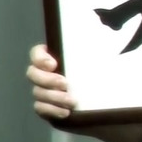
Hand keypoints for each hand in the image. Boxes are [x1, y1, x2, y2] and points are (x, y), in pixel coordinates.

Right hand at [26, 44, 141, 141]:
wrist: (109, 102)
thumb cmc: (104, 74)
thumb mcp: (103, 56)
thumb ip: (99, 43)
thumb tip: (106, 29)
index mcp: (56, 58)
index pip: (37, 53)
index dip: (40, 58)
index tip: (53, 64)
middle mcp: (46, 74)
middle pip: (33, 74)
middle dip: (47, 79)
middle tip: (65, 84)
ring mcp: (45, 91)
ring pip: (38, 92)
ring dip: (54, 97)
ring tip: (72, 101)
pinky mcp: (48, 108)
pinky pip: (41, 109)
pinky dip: (52, 110)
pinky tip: (66, 112)